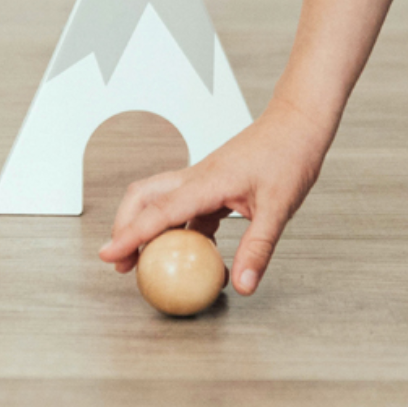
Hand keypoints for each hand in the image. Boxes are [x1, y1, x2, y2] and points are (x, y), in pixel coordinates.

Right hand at [98, 95, 332, 294]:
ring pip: (162, 200)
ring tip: (150, 261)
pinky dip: (182, 229)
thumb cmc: (290, 153)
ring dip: (150, 228)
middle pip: (143, 197)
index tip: (107, 256)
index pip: (158, 212)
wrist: (299, 121)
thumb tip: (243, 285)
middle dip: (125, 227)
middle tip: (122, 261)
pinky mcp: (217, 183)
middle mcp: (198, 177)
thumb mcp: (278, 207)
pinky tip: (197, 252)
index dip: (129, 236)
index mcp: (207, 182)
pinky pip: (188, 207)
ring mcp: (206, 179)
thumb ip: (258, 248)